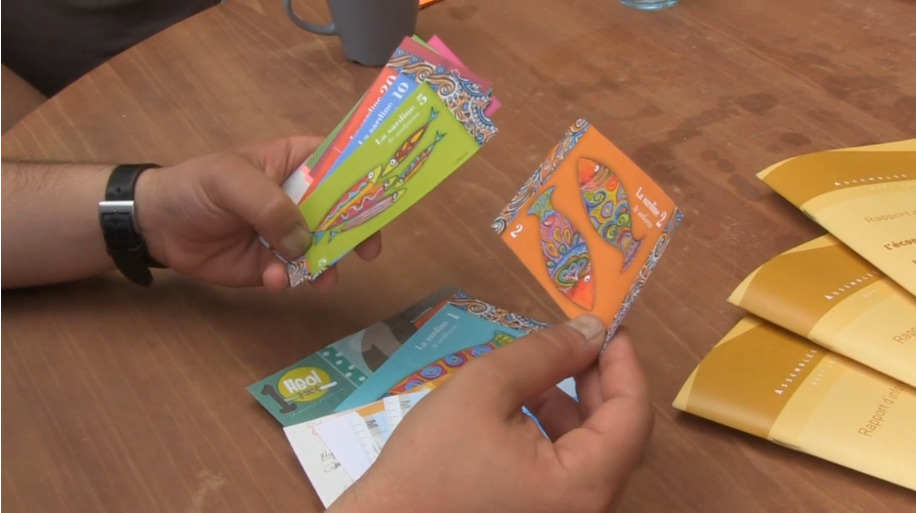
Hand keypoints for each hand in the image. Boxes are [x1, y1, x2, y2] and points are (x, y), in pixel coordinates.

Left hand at [135, 136, 381, 288]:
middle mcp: (303, 197)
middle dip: (356, 233)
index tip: (385, 200)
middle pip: (346, 212)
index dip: (368, 179)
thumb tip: (304, 240)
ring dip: (325, 265)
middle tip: (365, 252)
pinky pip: (297, 274)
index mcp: (299, 163)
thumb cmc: (196, 187)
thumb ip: (270, 205)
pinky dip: (291, 281)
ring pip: (326, 248)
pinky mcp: (276, 263)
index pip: (345, 164)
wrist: (158, 227)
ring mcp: (291, 233)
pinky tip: (272, 281)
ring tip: (319, 280)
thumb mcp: (231, 180)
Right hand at [330, 316, 652, 512]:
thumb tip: (592, 328)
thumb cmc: (432, 459)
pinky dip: (554, 430)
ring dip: (572, 402)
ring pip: (591, 449)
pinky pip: (567, 468)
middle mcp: (587, 508)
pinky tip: (523, 404)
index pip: (632, 415)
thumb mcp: (486, 388)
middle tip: (574, 337)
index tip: (608, 324)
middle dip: (596, 379)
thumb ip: (545, 354)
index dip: (624, 363)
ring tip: (539, 367)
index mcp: (583, 485)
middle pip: (616, 433)